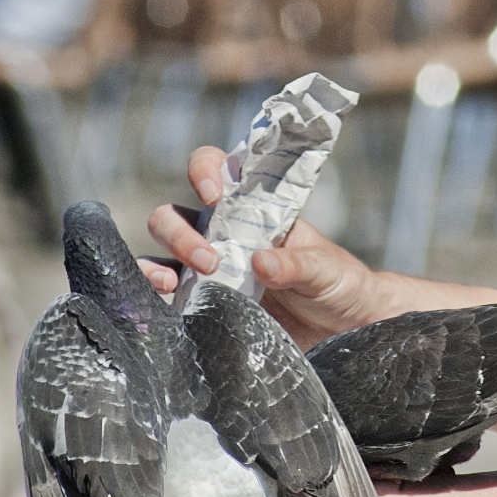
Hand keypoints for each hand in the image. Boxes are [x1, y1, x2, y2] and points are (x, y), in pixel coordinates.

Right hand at [146, 147, 387, 347]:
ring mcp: (208, 267)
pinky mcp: (202, 302)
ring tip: (181, 282)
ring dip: (162, 260)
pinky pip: (164, 289)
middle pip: (174, 214)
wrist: (342, 327)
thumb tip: (260, 263)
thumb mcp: (324, 269)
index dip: (205, 171)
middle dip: (179, 233)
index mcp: (253, 209)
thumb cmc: (336, 282)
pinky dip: (154, 290)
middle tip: (210, 261)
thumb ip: (297, 265)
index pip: (216, 169)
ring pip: (162, 250)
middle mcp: (223, 232)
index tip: (213, 195)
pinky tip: (166, 298)